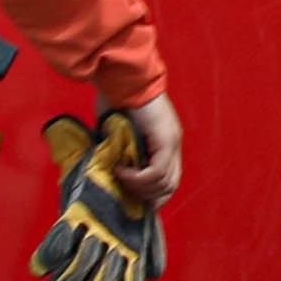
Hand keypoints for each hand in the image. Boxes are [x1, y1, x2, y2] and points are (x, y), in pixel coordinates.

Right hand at [117, 93, 186, 207]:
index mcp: (164, 142)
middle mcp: (172, 143)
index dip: (151, 196)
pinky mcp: (166, 138)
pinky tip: (122, 171)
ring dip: (140, 188)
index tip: (131, 202)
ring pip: (165, 183)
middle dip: (146, 197)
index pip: (167, 181)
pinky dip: (138, 178)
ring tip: (120, 178)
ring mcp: (172, 141)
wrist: (122, 78)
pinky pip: (156, 172)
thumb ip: (120, 152)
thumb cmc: (116, 100)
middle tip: (124, 193)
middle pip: (170, 186)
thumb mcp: (117, 134)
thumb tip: (108, 174)